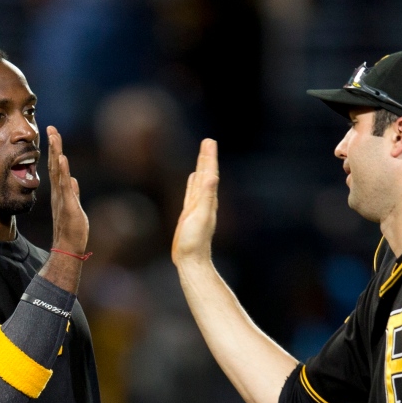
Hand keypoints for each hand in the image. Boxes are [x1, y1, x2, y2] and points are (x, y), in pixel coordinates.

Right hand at [47, 126, 87, 254]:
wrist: (68, 246)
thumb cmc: (71, 229)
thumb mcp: (74, 207)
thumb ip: (73, 193)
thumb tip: (73, 181)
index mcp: (60, 192)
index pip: (57, 167)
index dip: (55, 150)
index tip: (54, 134)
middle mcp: (58, 192)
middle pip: (55, 164)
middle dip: (54, 145)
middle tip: (51, 128)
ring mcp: (62, 197)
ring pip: (58, 171)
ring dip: (56, 152)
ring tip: (54, 136)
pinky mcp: (67, 204)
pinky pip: (64, 185)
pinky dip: (63, 171)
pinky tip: (61, 158)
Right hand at [171, 138, 219, 266]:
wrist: (191, 261)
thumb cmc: (194, 241)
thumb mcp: (200, 216)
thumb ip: (206, 196)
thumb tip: (211, 176)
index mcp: (208, 200)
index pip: (210, 173)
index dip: (209, 157)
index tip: (209, 141)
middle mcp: (205, 201)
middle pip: (207, 174)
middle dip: (207, 158)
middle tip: (208, 141)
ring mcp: (197, 207)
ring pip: (200, 182)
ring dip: (202, 168)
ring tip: (203, 156)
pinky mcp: (190, 214)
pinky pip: (192, 193)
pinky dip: (193, 183)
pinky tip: (193, 179)